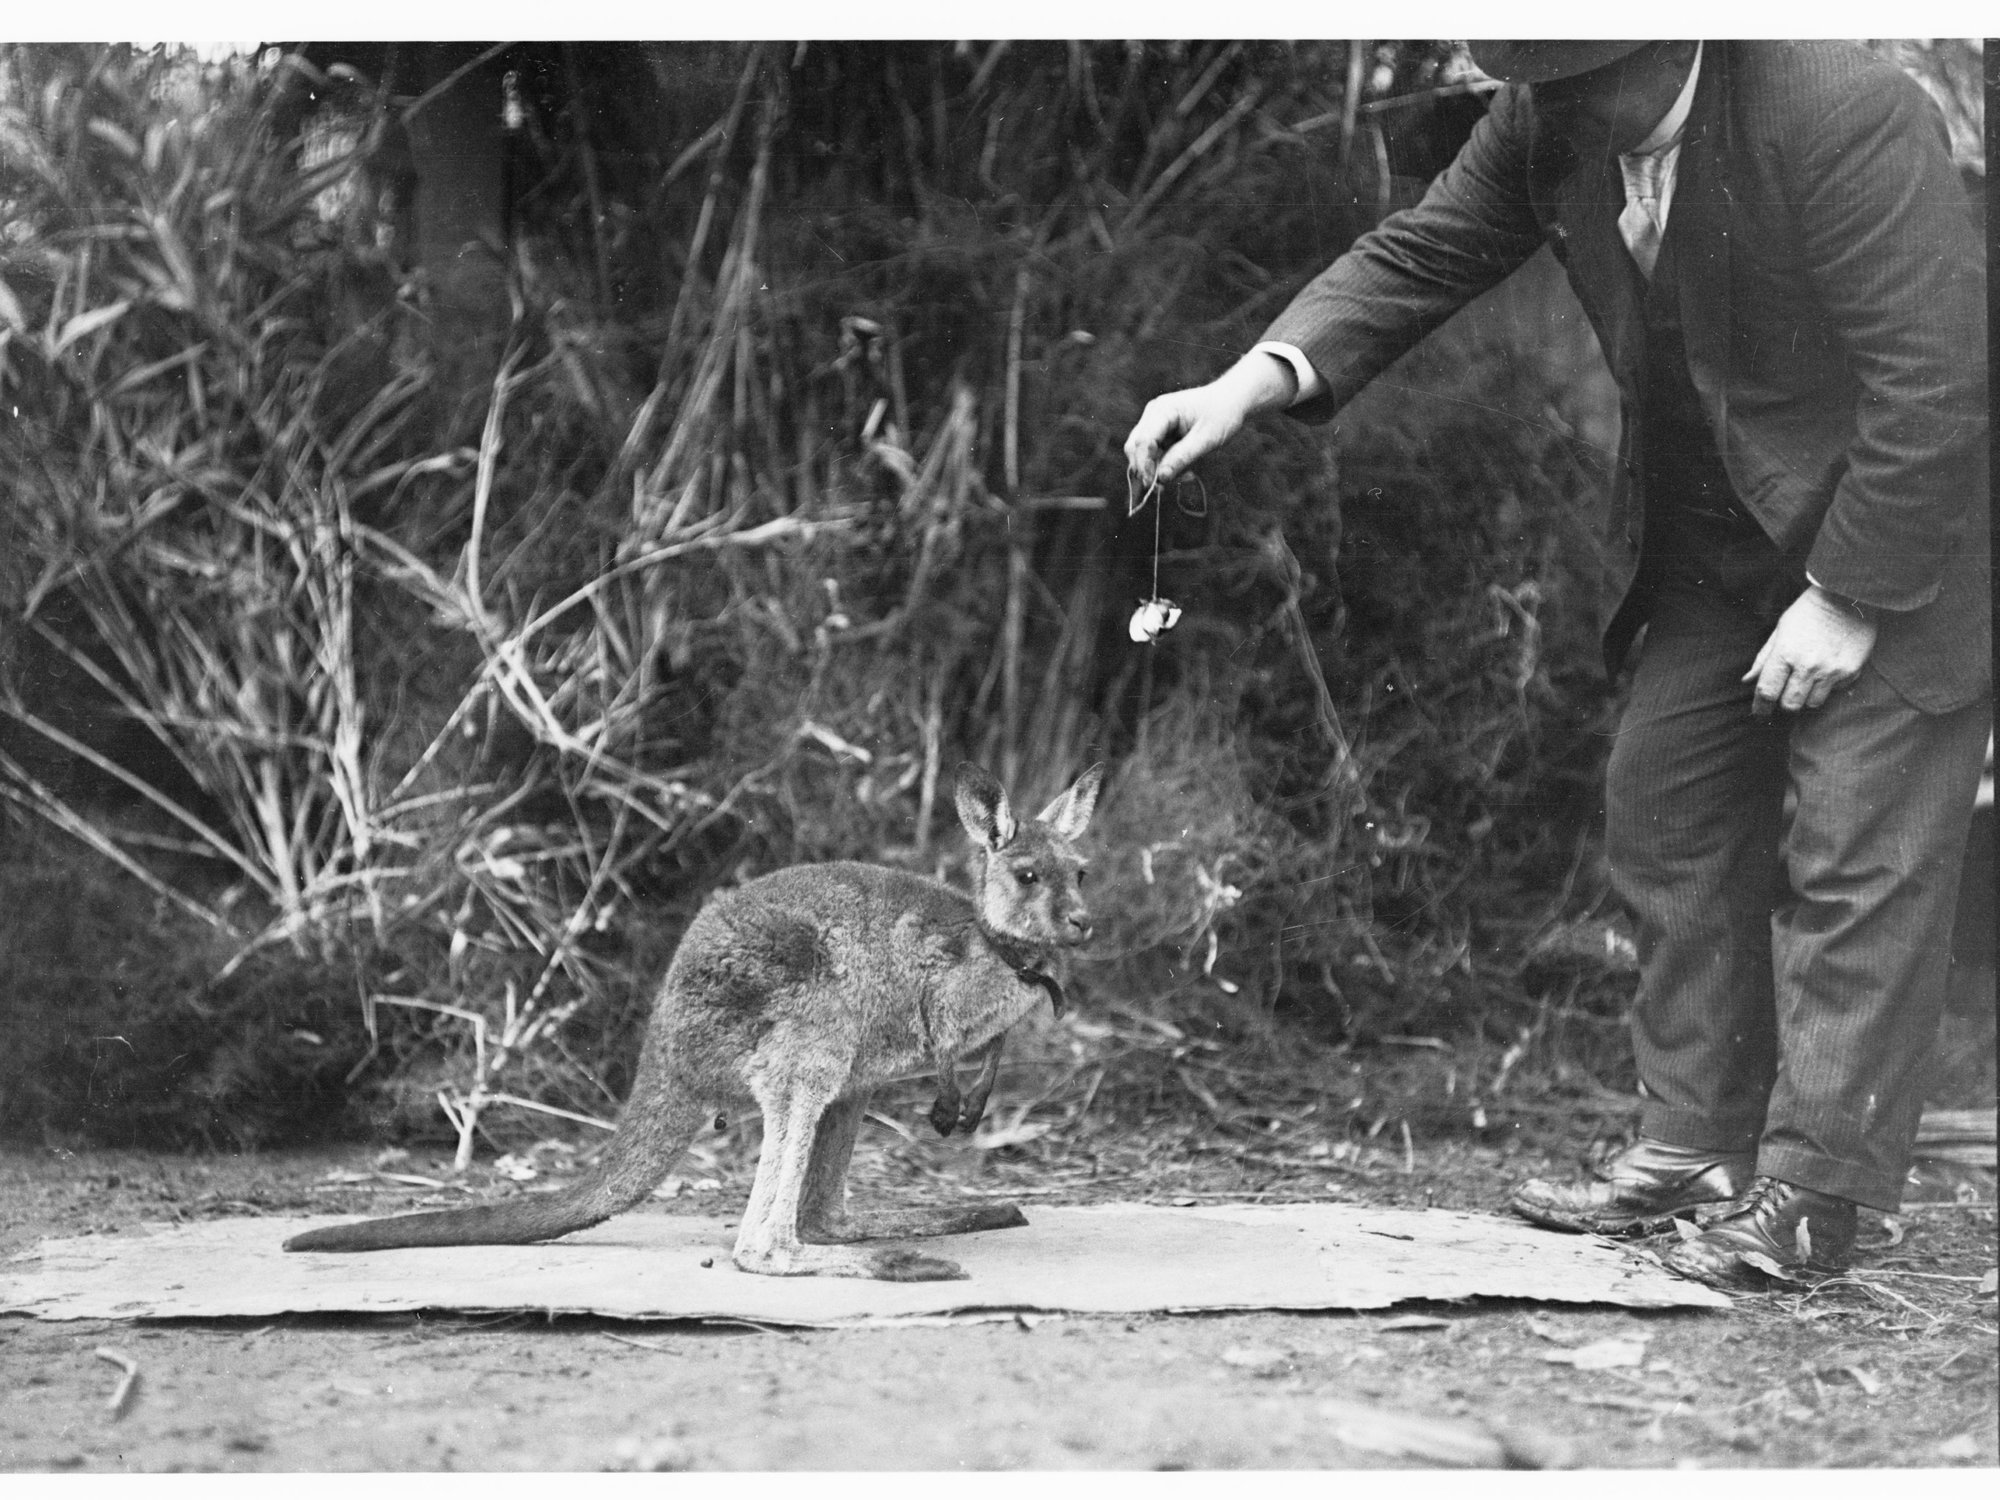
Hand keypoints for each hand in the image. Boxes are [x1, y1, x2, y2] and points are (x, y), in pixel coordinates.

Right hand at [1124, 352, 1297, 485]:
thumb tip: (1160, 478)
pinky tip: (1186, 471)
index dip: (1145, 465)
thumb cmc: (1222, 414)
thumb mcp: (1206, 439)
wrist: (1231, 400)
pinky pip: (1154, 455)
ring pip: (1143, 455)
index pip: (1142, 441)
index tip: (1156, 484)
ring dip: (1158, 470)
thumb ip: (1182, 457)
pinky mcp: (1160, 433)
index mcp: (1162, 410)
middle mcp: (1152, 415)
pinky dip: (1165, 466)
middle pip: (1135, 448)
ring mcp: (1154, 424)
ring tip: (1186, 476)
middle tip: (1166, 487)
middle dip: (1148, 469)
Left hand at [1743, 586, 1878, 715]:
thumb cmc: (1808, 612)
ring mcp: (1831, 670)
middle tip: (1783, 696)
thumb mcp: (1780, 630)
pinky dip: (1828, 687)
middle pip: (1790, 704)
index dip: (1760, 707)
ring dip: (1806, 697)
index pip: (1767, 691)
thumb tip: (1747, 681)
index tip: (1759, 713)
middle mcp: (1807, 666)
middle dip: (1783, 704)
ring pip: (1813, 703)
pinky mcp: (1851, 671)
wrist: (1847, 596)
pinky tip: (1827, 670)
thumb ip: (1764, 659)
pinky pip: (1835, 691)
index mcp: (1785, 654)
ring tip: (1806, 681)